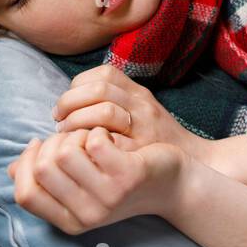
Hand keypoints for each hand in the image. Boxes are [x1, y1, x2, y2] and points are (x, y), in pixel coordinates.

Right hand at [5, 127, 186, 233]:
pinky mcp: (127, 176)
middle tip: (75, 137)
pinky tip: (112, 133)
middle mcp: (86, 215)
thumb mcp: (83, 186)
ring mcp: (107, 197)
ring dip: (77, 132)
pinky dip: (99, 127)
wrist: (172, 181)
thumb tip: (11, 168)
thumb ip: (49, 180)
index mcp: (69, 221)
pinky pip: (94, 139)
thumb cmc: (121, 178)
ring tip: (94, 136)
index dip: (25, 164)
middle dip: (54, 142)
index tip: (38, 144)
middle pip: (42, 167)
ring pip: (65, 149)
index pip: (25, 194)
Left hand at [52, 63, 211, 163]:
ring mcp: (143, 130)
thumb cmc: (155, 144)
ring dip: (75, 122)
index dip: (77, 87)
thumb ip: (112, 100)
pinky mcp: (138, 155)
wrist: (187, 172)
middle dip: (70, 103)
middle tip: (59, 120)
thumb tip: (68, 100)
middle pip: (100, 89)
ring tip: (66, 135)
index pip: (104, 74)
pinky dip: (87, 145)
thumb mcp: (139, 113)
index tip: (66, 105)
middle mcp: (143, 107)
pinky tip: (80, 152)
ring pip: (103, 111)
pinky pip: (106, 143)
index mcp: (140, 94)